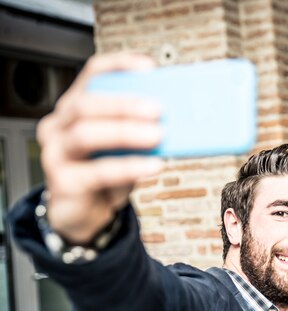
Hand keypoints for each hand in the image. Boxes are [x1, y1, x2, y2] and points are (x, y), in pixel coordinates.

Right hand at [38, 52, 163, 244]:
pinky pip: (96, 171)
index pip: (91, 75)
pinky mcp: (63, 182)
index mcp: (75, 107)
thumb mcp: (126, 147)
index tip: (149, 68)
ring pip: (85, 134)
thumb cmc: (107, 174)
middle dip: (124, 104)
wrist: (87, 214)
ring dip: (125, 132)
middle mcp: (59, 125)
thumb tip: (178, 120)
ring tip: (158, 135)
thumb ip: (142, 130)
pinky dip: (128, 167)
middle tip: (158, 109)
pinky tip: (153, 166)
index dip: (118, 66)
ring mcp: (56, 153)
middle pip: (86, 104)